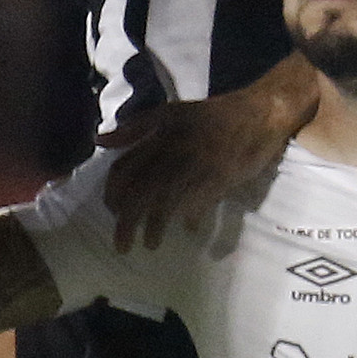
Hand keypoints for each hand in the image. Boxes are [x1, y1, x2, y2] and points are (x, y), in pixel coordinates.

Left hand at [96, 52, 318, 251]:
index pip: (123, 168)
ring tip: (150, 244)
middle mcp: (172, 150)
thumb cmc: (211, 116)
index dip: (113, 193)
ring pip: (165, 202)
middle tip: (122, 243)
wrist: (257, 113)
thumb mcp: (169, 114)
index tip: (112, 211)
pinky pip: (197, 204)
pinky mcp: (219, 178)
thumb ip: (135, 128)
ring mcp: (196, 165)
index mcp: (157, 134)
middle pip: (139, 191)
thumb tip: (99, 140)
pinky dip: (189, 218)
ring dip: (154, 227)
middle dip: (127, 220)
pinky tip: (188, 229)